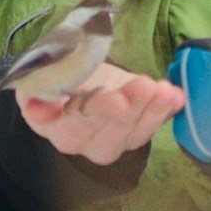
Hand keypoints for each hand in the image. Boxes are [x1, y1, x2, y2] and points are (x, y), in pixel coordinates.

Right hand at [18, 62, 183, 164]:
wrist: (75, 71)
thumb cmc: (57, 68)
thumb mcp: (43, 69)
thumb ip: (38, 83)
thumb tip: (35, 104)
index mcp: (52, 126)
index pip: (71, 128)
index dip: (92, 115)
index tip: (115, 101)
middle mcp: (80, 141)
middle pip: (104, 136)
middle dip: (128, 111)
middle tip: (143, 87)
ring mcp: (109, 140)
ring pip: (131, 135)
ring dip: (150, 111)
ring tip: (162, 89)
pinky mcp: (133, 133)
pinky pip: (150, 127)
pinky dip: (165, 112)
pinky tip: (175, 96)